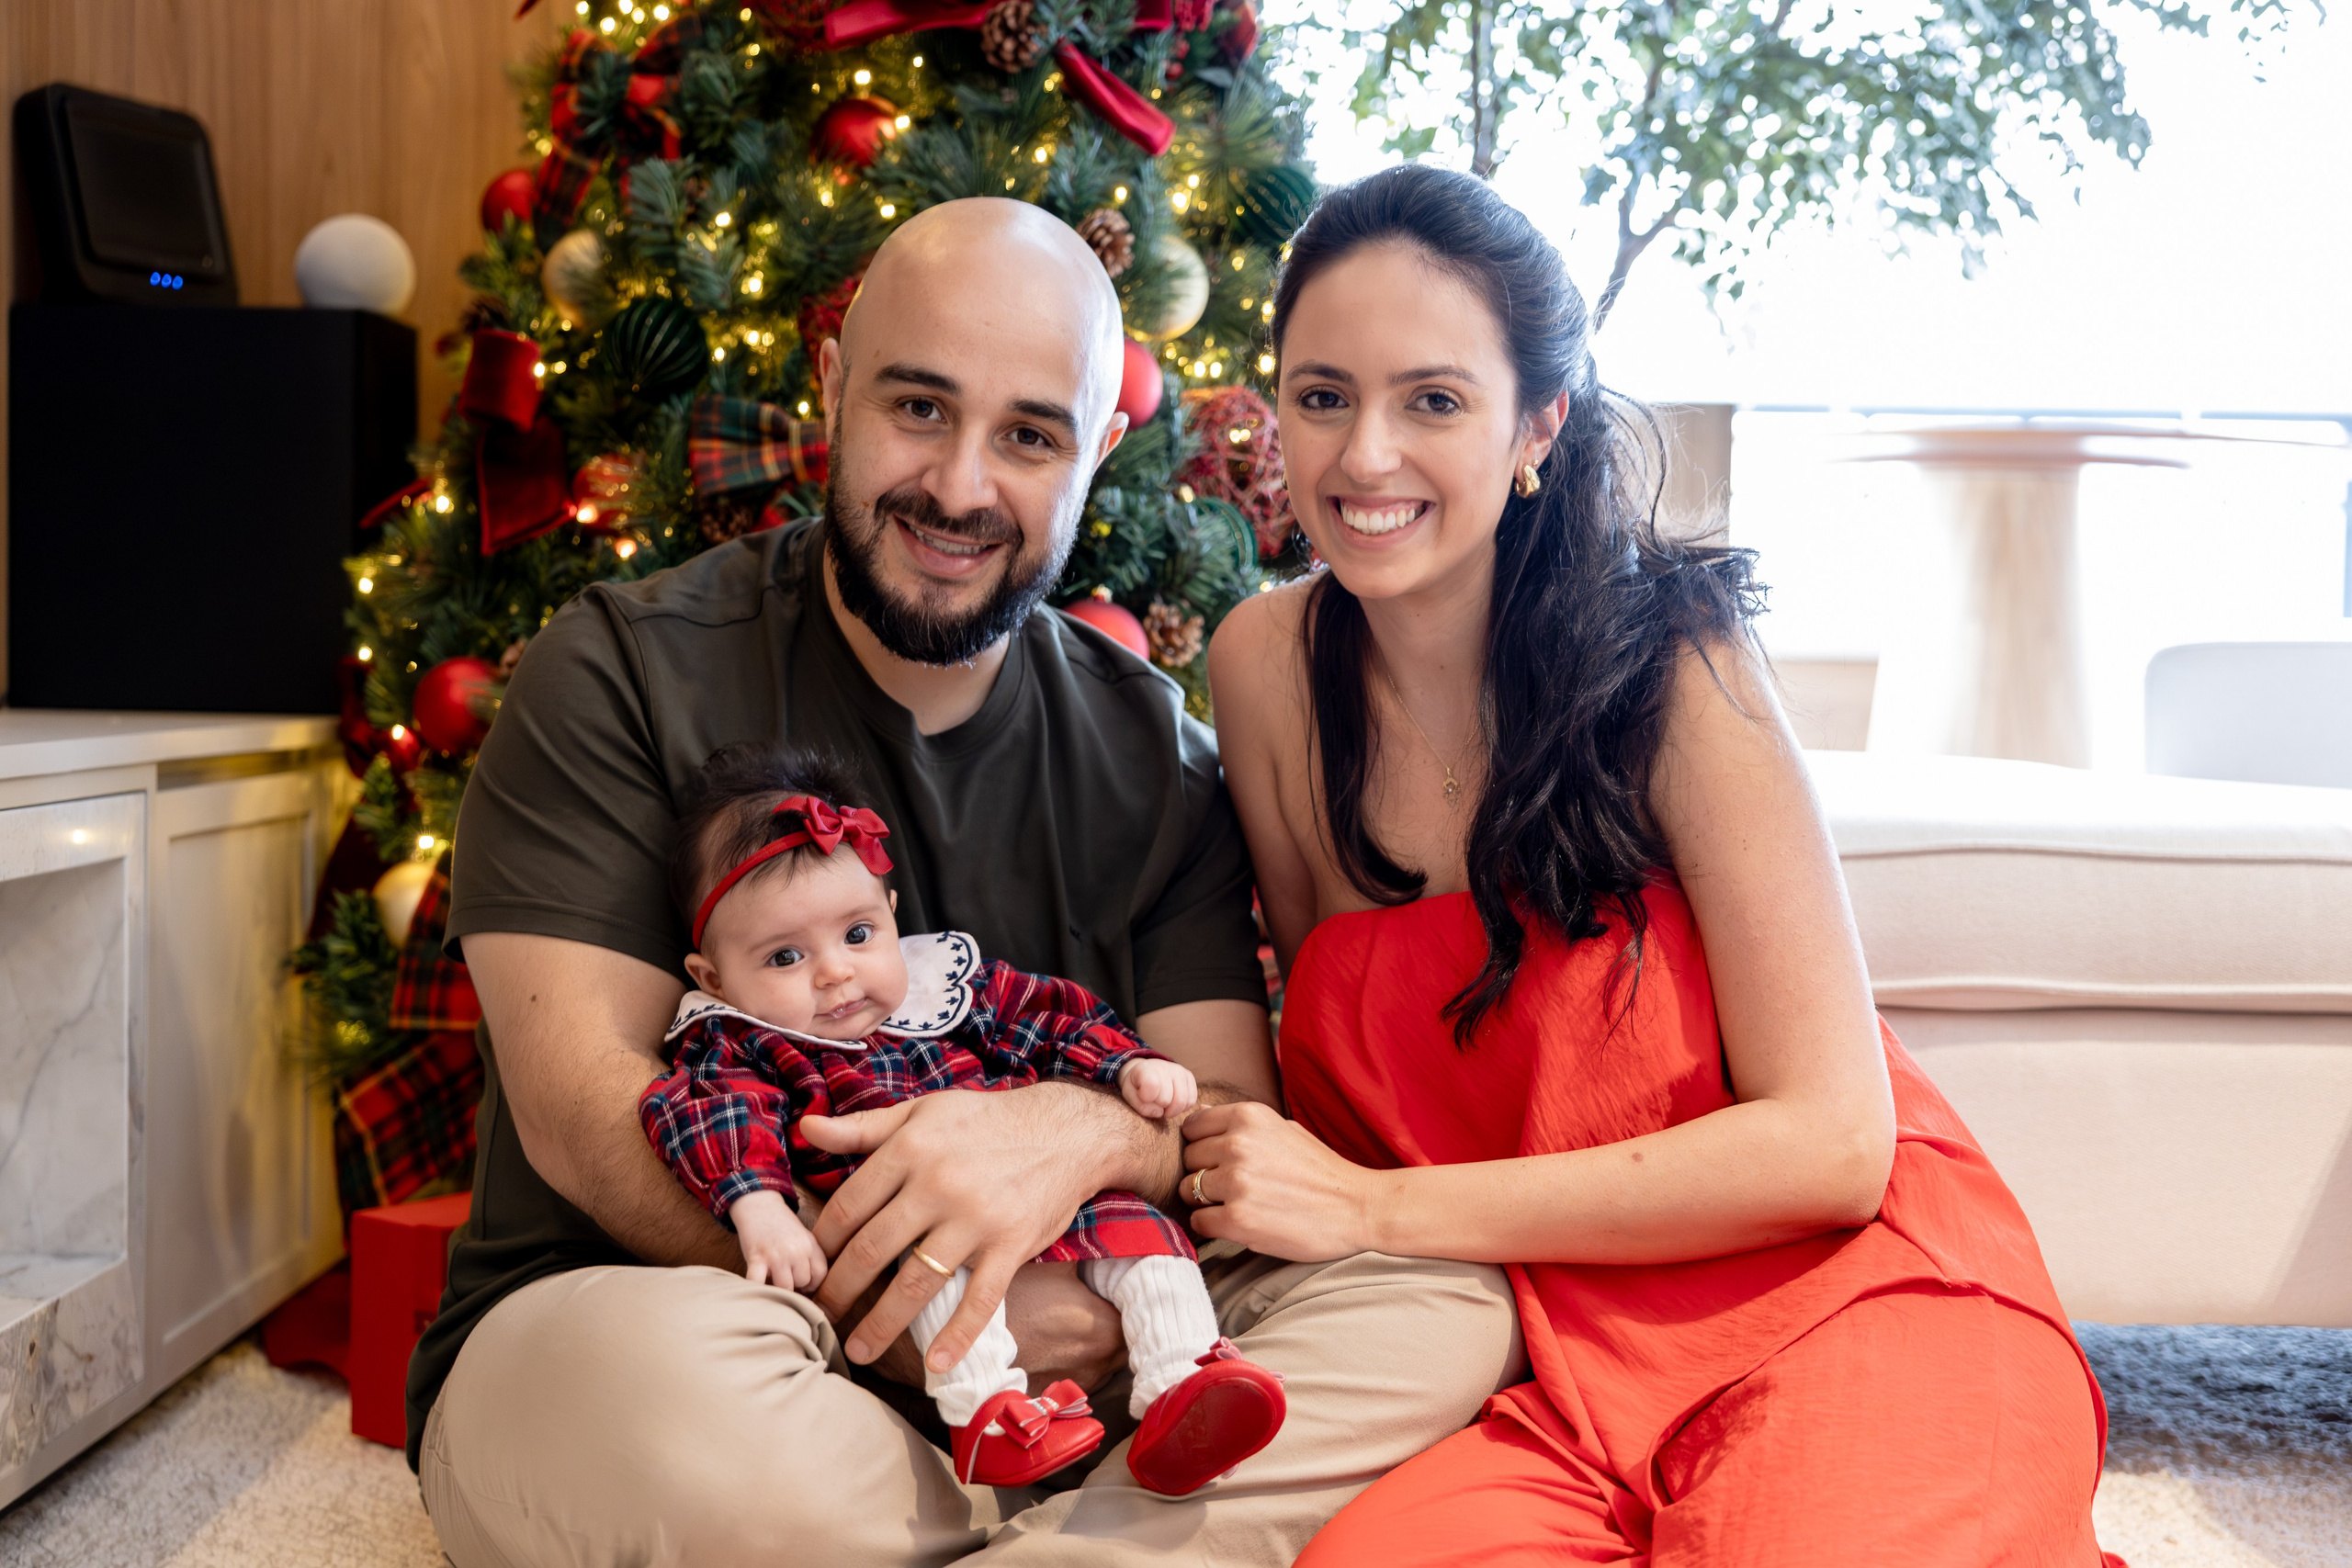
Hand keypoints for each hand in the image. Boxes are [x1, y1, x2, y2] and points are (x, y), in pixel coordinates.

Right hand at [730, 1190, 829, 1290]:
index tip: (804, 1285)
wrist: (759, 1207)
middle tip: (785, 1276)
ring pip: (785, 1288)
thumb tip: (813, 1288)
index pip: (821, 1274)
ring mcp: (776, 1255)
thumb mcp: (804, 1237)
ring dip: (778, 1288)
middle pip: (803, 1282)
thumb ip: (812, 1258)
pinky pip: (759, 1284)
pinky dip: (758, 1288)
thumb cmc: (781, 1227)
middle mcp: (796, 1250)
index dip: (813, 1283)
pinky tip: (758, 1284)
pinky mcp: (756, 1259)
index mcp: (810, 1245)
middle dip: (794, 1284)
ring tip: (772, 1279)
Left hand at [801, 1082, 1158, 1371]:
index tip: (809, 1270)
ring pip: (915, 1283)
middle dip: (839, 1291)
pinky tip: (935, 1364)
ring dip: (881, 1324)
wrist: (1065, 1130)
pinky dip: (957, 1336)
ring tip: (857, 1351)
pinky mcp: (1010, 1245)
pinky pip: (979, 1300)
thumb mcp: (921, 1111)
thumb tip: (807, 1128)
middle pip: (871, 1251)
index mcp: (909, 1149)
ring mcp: (975, 1219)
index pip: (849, 1207)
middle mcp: (937, 1185)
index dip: (821, 1245)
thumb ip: (862, 1126)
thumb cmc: (983, 1122)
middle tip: (819, 1317)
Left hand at [1120, 1057, 1199, 1120]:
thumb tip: (1159, 1112)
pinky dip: (1183, 1107)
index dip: (1148, 1099)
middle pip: (1167, 1099)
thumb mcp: (1130, 1095)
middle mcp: (1165, 1067)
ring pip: (1182, 1101)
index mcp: (1146, 1069)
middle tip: (1155, 1103)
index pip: (1152, 1086)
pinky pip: (1192, 1100)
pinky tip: (1174, 1103)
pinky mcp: (1189, 1076)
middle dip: (1160, 1107)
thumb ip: (1141, 1106)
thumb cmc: (1137, 1085)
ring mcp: (1179, 1070)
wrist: (1146, 1071)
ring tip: (1164, 1106)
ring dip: (1172, 1110)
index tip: (1143, 1097)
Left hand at [1182, 1100, 1380, 1262]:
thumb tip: (1197, 1116)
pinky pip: (1199, 1222)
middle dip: (1204, 1173)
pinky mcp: (1238, 1219)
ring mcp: (1236, 1182)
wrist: (1357, 1208)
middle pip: (1188, 1159)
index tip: (1218, 1159)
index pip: (1192, 1127)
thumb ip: (1241, 1125)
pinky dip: (1213, 1226)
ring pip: (1188, 1190)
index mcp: (1249, 1116)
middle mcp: (1238, 1144)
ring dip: (1206, 1202)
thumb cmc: (1320, 1170)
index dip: (1201, 1146)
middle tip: (1232, 1187)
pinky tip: (1238, 1223)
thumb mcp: (1283, 1128)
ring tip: (1237, 1205)